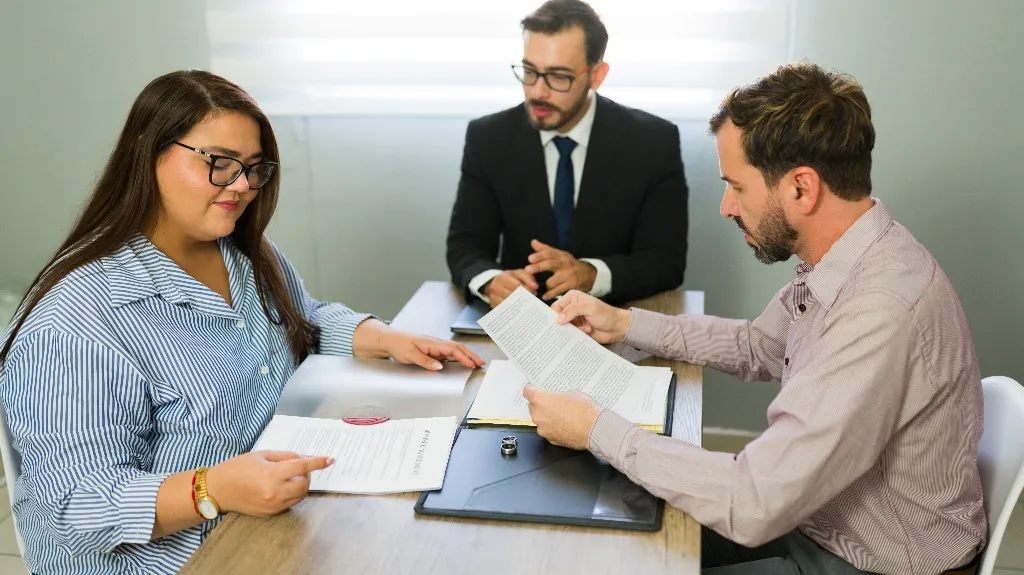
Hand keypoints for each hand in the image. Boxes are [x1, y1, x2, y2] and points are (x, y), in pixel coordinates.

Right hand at [207, 451, 333, 516]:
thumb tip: (305, 458)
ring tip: (291, 477)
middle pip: (305, 485)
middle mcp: (274, 492)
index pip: (302, 467)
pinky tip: (282, 486)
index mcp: (271, 474)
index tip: (330, 459)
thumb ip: (285, 456)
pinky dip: (292, 493)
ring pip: (300, 495)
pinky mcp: (271, 513)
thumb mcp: (262, 455)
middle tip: (301, 468)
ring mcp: (273, 505)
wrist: (218, 490)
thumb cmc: (237, 468)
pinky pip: (290, 503)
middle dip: (308, 475)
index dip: (318, 462)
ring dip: (301, 485)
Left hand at [381, 329, 485, 370]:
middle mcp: (436, 343)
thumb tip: (440, 366)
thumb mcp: (410, 354)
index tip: (472, 364)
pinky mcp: (432, 350)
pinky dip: (458, 357)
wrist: (389, 340)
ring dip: (466, 356)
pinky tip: (462, 362)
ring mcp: (434, 347)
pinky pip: (448, 354)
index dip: (464, 357)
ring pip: (454, 351)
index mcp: (432, 343)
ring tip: (475, 363)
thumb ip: (425, 361)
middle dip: (470, 356)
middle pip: (458, 348)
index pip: (453, 349)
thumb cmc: (398, 344)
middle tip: (481, 363)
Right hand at [482, 269, 537, 307]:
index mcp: (502, 277)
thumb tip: (535, 287)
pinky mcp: (493, 305)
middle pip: (513, 295)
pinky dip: (513, 310)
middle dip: (524, 297)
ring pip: (509, 303)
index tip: (535, 292)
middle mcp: (495, 287)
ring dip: (520, 304)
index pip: (517, 285)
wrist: (496, 284)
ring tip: (527, 303)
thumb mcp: (519, 274)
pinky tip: (520, 309)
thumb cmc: (511, 278)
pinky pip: (505, 309)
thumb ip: (528, 278)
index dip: (527, 289)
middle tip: (532, 299)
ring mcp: (493, 296)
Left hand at [523, 384, 602, 449]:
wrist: (594, 428)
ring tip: (561, 416)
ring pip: (540, 420)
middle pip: (532, 407)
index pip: (527, 392)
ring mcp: (543, 429)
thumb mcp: (572, 393)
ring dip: (546, 417)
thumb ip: (559, 396)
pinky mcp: (550, 440)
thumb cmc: (584, 409)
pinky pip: (548, 431)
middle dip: (540, 404)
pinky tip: (565, 426)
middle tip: (553, 403)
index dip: (532, 389)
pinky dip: (553, 428)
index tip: (535, 389)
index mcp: (541, 400)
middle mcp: (538, 415)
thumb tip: (559, 399)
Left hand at [524, 240, 596, 299]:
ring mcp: (569, 275)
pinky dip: (550, 294)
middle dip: (538, 266)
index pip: (550, 253)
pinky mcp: (572, 286)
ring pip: (552, 281)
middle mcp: (565, 264)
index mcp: (561, 256)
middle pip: (550, 264)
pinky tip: (545, 296)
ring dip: (546, 285)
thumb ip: (545, 250)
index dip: (539, 255)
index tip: (530, 258)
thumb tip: (533, 242)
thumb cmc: (568, 265)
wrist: (589, 274)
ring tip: (544, 287)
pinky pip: (558, 291)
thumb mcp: (559, 255)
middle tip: (527, 270)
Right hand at [551, 290, 631, 343]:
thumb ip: (573, 310)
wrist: (617, 328)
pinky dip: (577, 334)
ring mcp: (574, 320)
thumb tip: (558, 319)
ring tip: (586, 327)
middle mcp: (571, 308)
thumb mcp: (590, 308)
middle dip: (564, 324)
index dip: (556, 315)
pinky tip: (588, 330)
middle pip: (557, 318)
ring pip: (563, 328)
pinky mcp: (577, 330)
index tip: (561, 322)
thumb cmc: (606, 314)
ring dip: (573, 329)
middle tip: (573, 326)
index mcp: (572, 298)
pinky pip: (569, 334)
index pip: (556, 306)